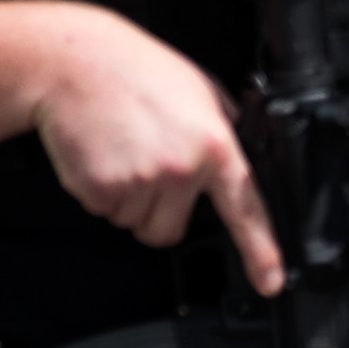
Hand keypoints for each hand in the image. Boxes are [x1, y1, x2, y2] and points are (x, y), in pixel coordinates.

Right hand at [24, 1, 282, 294]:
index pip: (246, 208)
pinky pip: (104, 212)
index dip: (261, 251)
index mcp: (215, 145)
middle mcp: (182, 168)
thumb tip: (237, 154)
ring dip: (128, 200)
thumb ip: (223, 129)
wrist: (77, 64)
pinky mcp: (101, 189)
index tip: (271, 283)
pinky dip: (100, 192)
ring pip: (135, 223)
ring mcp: (140, 181)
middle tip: (148, 164)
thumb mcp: (201, 92)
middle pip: (171, 230)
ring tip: (125, 151)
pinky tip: (103, 154)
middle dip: (158, 210)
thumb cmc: (139, 72)